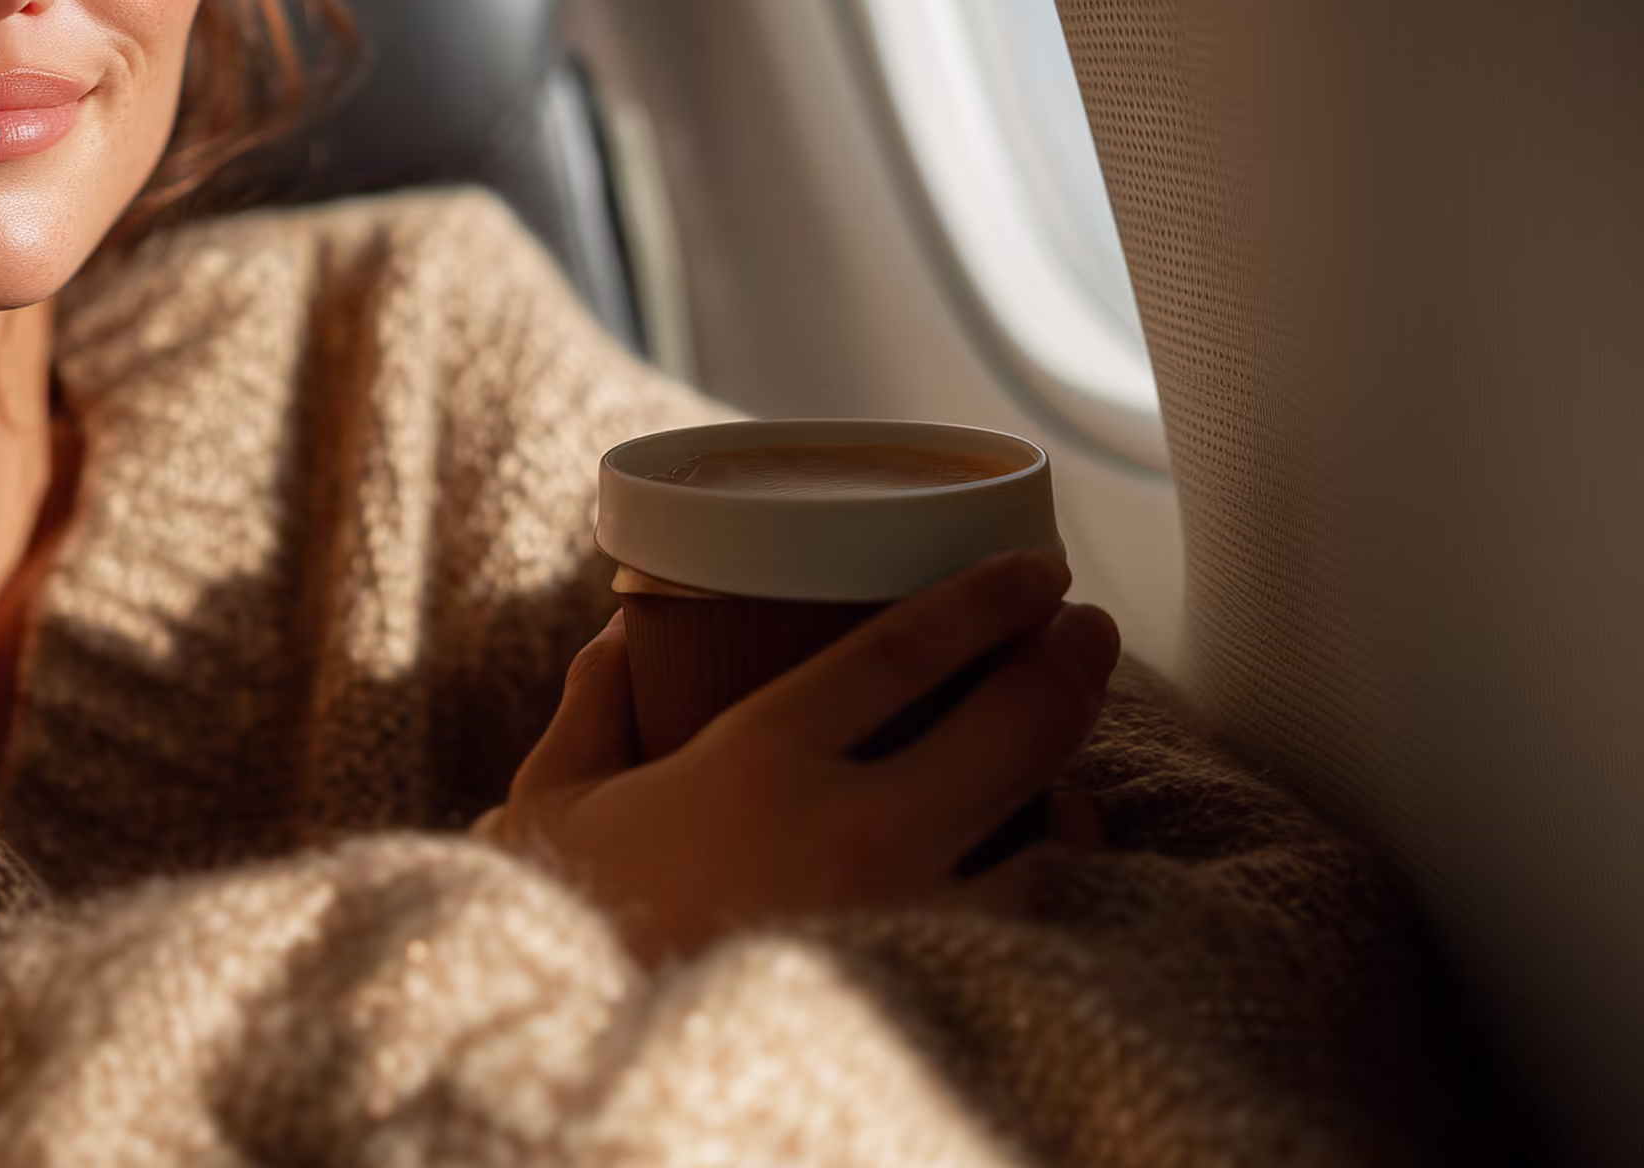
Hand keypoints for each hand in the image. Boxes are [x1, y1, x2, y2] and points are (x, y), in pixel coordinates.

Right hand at [476, 549, 1119, 964]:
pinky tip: (1045, 851)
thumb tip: (619, 639)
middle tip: (1088, 629)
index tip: (1033, 569)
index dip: (984, 599)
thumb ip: (594, 709)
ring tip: (1067, 754)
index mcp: (758, 762)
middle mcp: (852, 833)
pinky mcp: (933, 993)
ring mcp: (907, 921)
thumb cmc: (568, 928)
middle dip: (1070, 660)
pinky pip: (1034, 918)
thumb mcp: (555, 802)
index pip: (904, 652)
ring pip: (1049, 833)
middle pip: (1011, 725)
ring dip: (1072, 779)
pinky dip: (1053, 873)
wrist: (581, 1074)